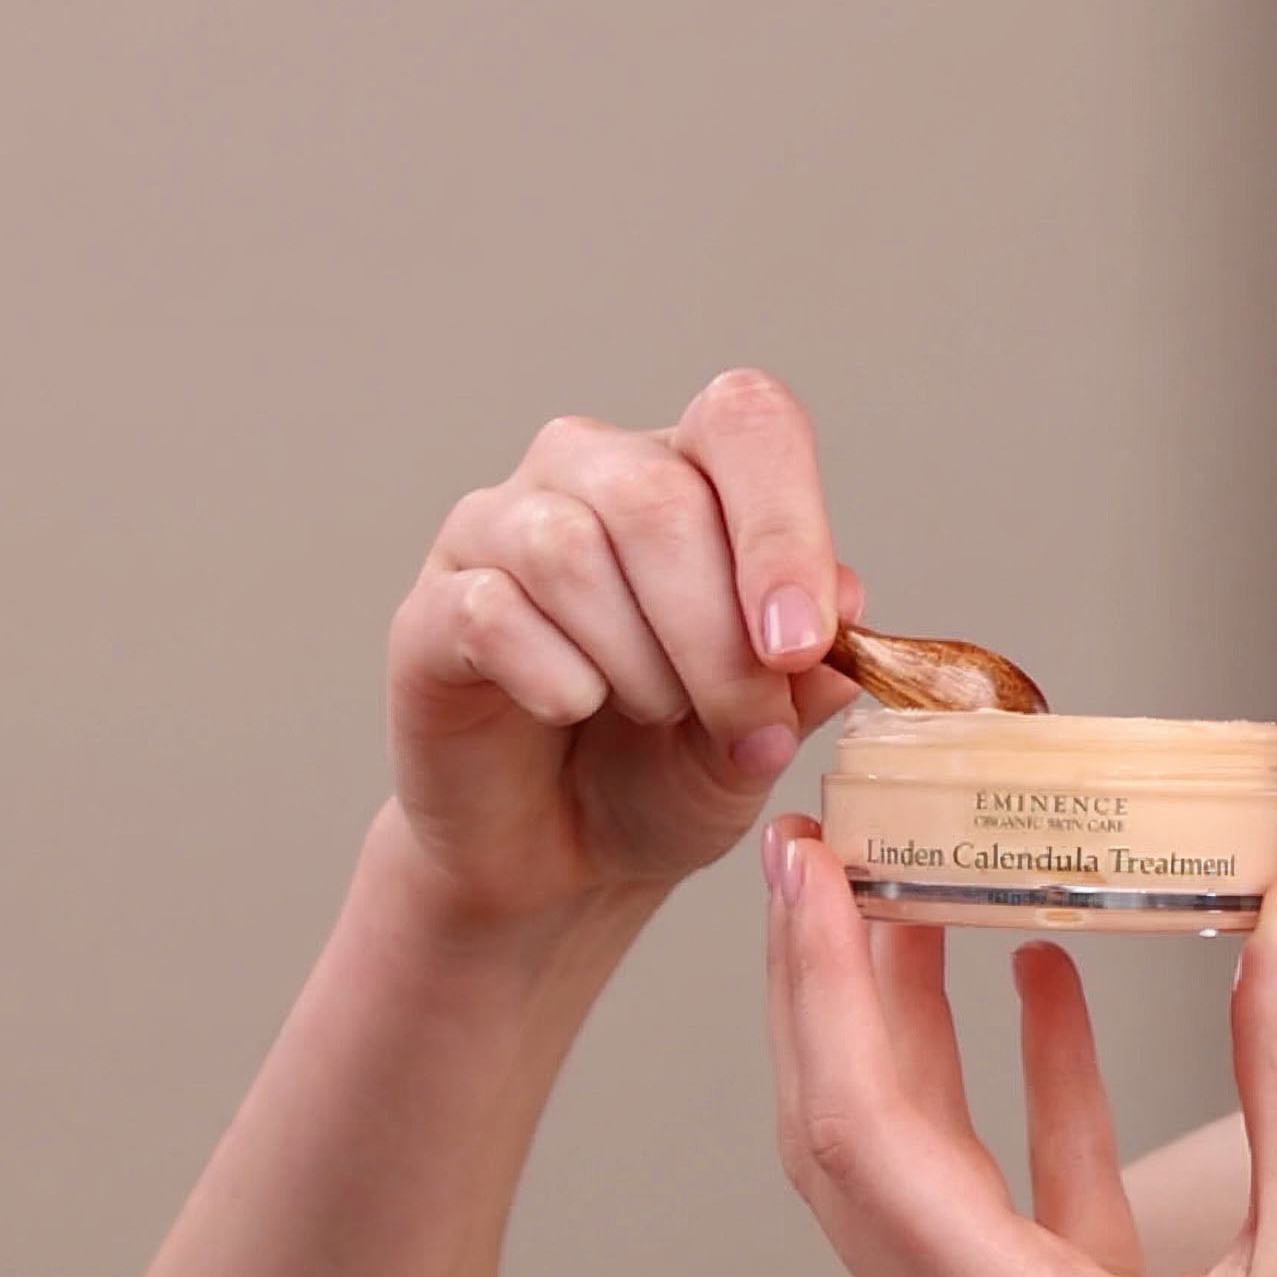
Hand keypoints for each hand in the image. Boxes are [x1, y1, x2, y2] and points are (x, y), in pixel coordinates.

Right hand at [384, 369, 865, 919]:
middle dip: (718, 635)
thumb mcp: (769, 727)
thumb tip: (845, 601)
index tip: (801, 643)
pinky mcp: (431, 606)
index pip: (745, 421)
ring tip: (659, 713)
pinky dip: (556, 679)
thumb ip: (810, 669)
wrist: (565, 855)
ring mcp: (497, 528)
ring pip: (570, 548)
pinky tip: (575, 711)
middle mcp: (590, 472)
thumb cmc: (671, 768)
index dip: (783, 525)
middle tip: (746, 724)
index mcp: (694, 471)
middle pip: (658, 497)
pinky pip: (490, 612)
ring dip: (638, 659)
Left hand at [756, 830, 1276, 1276]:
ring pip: (916, 1175)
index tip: (812, 867)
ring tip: (916, 891)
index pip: (862, 1135)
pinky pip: (1009, 1207)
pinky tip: (1042, 991)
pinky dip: (1014, 1097)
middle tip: (822, 851)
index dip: (826, 987)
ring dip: (908, 1035)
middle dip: (824, 993)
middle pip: (847, 1149)